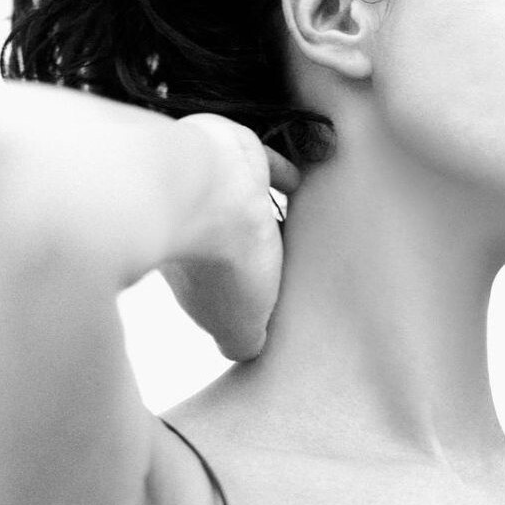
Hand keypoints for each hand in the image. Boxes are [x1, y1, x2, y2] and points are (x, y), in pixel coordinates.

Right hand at [157, 114, 300, 360]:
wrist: (200, 193)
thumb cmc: (219, 264)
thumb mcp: (239, 326)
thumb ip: (244, 341)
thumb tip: (247, 349)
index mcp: (198, 276)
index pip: (220, 290)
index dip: (240, 296)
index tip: (265, 300)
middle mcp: (203, 232)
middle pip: (235, 247)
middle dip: (256, 255)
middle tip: (289, 262)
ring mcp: (218, 192)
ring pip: (250, 206)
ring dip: (271, 213)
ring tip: (306, 223)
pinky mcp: (238, 155)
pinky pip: (267, 167)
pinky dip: (285, 174)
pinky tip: (305, 180)